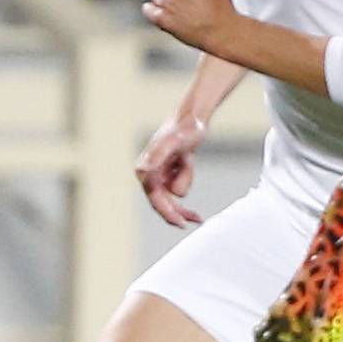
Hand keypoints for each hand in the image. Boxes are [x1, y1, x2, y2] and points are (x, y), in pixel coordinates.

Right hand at [135, 110, 208, 226]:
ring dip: (185, 179)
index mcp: (144, 168)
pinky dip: (186, 180)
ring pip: (172, 196)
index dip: (167, 212)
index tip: (181, 223)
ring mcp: (157, 174)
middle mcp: (147, 172)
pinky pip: (177, 188)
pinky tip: (187, 161)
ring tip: (187, 159)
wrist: (192, 118)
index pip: (155, 198)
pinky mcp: (167, 172)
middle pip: (162, 202)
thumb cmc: (185, 128)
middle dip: (178, 211)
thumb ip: (158, 155)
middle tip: (198, 219)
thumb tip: (144, 171)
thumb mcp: (174, 141)